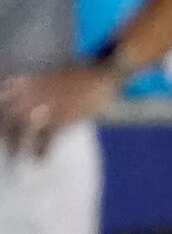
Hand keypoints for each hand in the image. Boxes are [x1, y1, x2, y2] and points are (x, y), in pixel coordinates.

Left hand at [0, 60, 122, 153]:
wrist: (100, 75)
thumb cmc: (78, 77)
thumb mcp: (49, 77)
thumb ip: (32, 86)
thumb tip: (17, 98)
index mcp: (29, 82)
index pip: (3, 97)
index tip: (1, 125)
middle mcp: (33, 93)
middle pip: (9, 114)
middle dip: (4, 131)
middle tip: (5, 145)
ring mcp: (47, 105)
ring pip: (22, 126)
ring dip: (17, 143)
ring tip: (16, 157)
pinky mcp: (62, 117)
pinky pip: (45, 136)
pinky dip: (41, 149)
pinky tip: (40, 158)